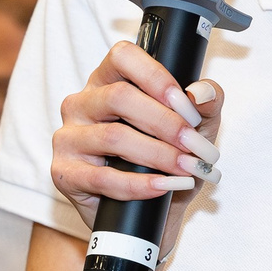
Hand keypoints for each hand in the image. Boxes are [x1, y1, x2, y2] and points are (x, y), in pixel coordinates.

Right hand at [50, 39, 223, 224]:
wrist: (148, 214)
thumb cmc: (166, 162)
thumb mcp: (196, 130)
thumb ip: (207, 105)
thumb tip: (201, 93)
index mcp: (107, 82)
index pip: (122, 56)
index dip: (156, 76)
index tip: (186, 105)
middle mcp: (81, 104)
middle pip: (118, 96)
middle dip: (164, 122)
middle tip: (193, 144)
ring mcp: (68, 138)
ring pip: (112, 137)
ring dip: (157, 155)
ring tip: (186, 168)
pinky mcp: (64, 173)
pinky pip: (101, 177)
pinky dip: (139, 184)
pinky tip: (163, 186)